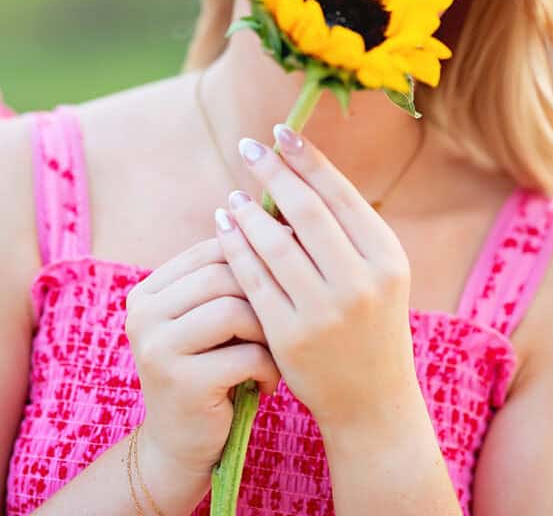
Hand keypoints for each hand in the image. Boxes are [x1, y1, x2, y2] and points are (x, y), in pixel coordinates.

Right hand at [124, 237, 281, 479]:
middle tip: (288, 312)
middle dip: (264, 291)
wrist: (179, 447)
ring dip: (268, 329)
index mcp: (148, 292)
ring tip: (277, 348)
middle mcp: (142, 315)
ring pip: (233, 310)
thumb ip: (226, 278)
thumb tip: (282, 224)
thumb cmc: (208, 371)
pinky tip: (270, 381)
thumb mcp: (207, 320)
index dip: (255, 251)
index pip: (210, 250)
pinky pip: (246, 355)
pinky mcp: (182, 384)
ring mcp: (157, 349)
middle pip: (222, 275)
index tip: (291, 261)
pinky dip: (269, 366)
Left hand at [214, 124, 418, 432]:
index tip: (281, 132)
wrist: (373, 402)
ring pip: (275, 246)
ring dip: (249, 213)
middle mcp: (362, 282)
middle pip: (307, 213)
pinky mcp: (291, 338)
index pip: (341, 195)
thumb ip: (347, 230)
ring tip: (234, 194)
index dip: (308, 159)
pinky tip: (225, 227)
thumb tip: (298, 171)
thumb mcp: (379, 274)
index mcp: (388, 257)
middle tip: (249, 147)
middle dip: (274, 173)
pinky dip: (236, 249)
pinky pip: (254, 282)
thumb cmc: (372, 323)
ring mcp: (326, 312)